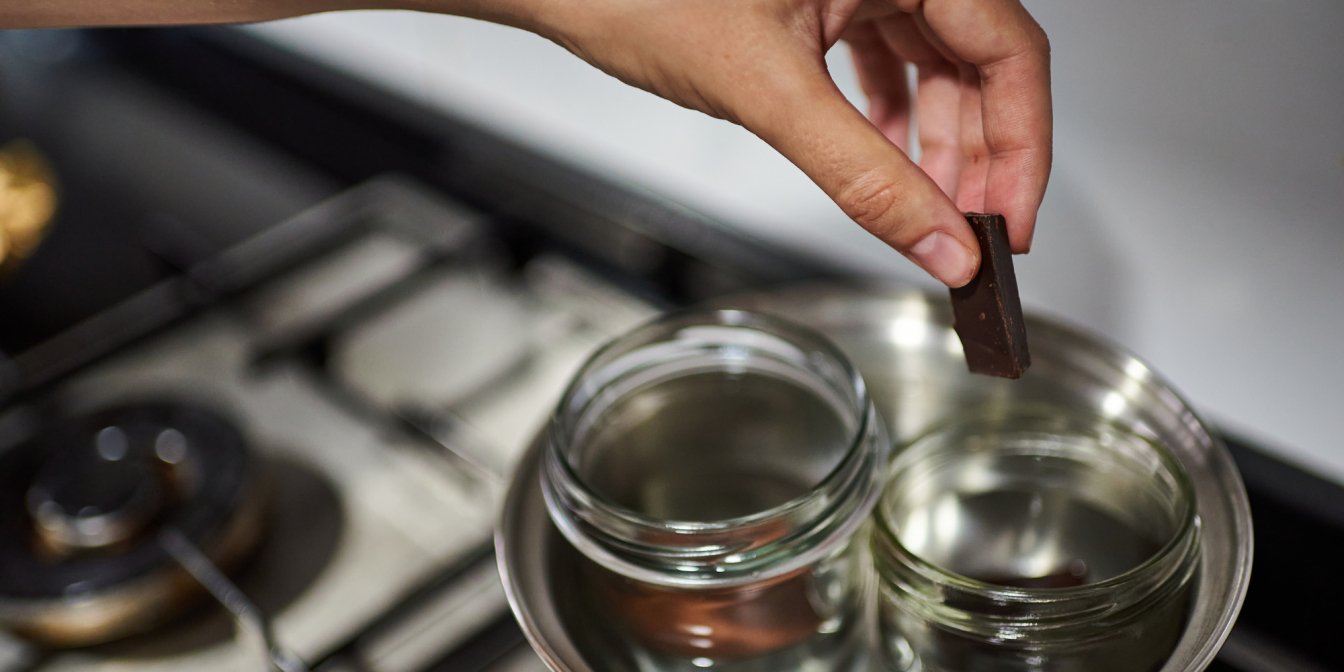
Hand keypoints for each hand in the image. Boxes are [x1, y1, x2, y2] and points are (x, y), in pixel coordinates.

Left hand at [530, 0, 1050, 285]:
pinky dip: (890, 116)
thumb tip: (937, 242)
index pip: (1010, 49)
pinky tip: (888, 160)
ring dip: (938, 142)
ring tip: (932, 212)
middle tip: (972, 235)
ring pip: (934, 62)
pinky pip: (884, 56)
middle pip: (979, 61)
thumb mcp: (769, 93)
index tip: (1009, 225)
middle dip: (979, 154)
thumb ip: (863, 174)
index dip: (1022, 146)